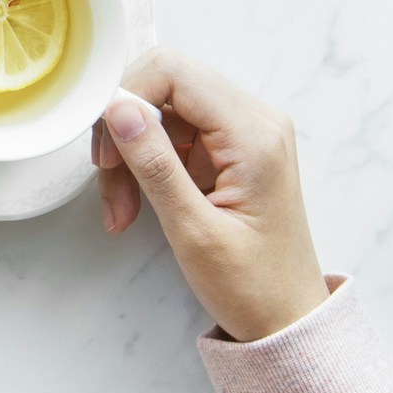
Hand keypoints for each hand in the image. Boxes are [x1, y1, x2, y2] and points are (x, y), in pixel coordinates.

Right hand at [94, 47, 329, 341]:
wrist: (287, 321)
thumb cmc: (251, 286)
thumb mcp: (194, 230)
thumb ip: (155, 163)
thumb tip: (117, 107)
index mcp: (254, 133)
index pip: (174, 72)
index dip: (126, 97)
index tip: (106, 149)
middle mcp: (254, 121)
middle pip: (165, 86)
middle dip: (124, 129)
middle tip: (106, 179)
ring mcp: (243, 134)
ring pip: (162, 113)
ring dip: (130, 154)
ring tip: (119, 209)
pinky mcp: (230, 152)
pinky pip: (173, 136)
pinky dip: (145, 166)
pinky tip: (134, 205)